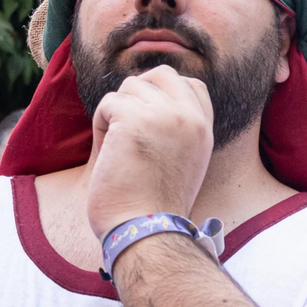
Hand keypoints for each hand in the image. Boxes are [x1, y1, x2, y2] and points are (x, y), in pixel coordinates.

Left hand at [85, 65, 212, 240]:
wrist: (145, 232)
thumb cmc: (153, 207)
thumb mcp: (183, 161)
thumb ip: (175, 128)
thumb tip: (144, 91)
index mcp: (204, 130)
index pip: (192, 85)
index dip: (163, 93)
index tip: (147, 119)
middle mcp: (190, 117)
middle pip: (161, 74)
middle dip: (138, 93)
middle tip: (126, 125)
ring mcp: (165, 115)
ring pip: (130, 87)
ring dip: (116, 113)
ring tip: (119, 148)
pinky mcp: (134, 119)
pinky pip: (108, 103)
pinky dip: (101, 126)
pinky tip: (110, 155)